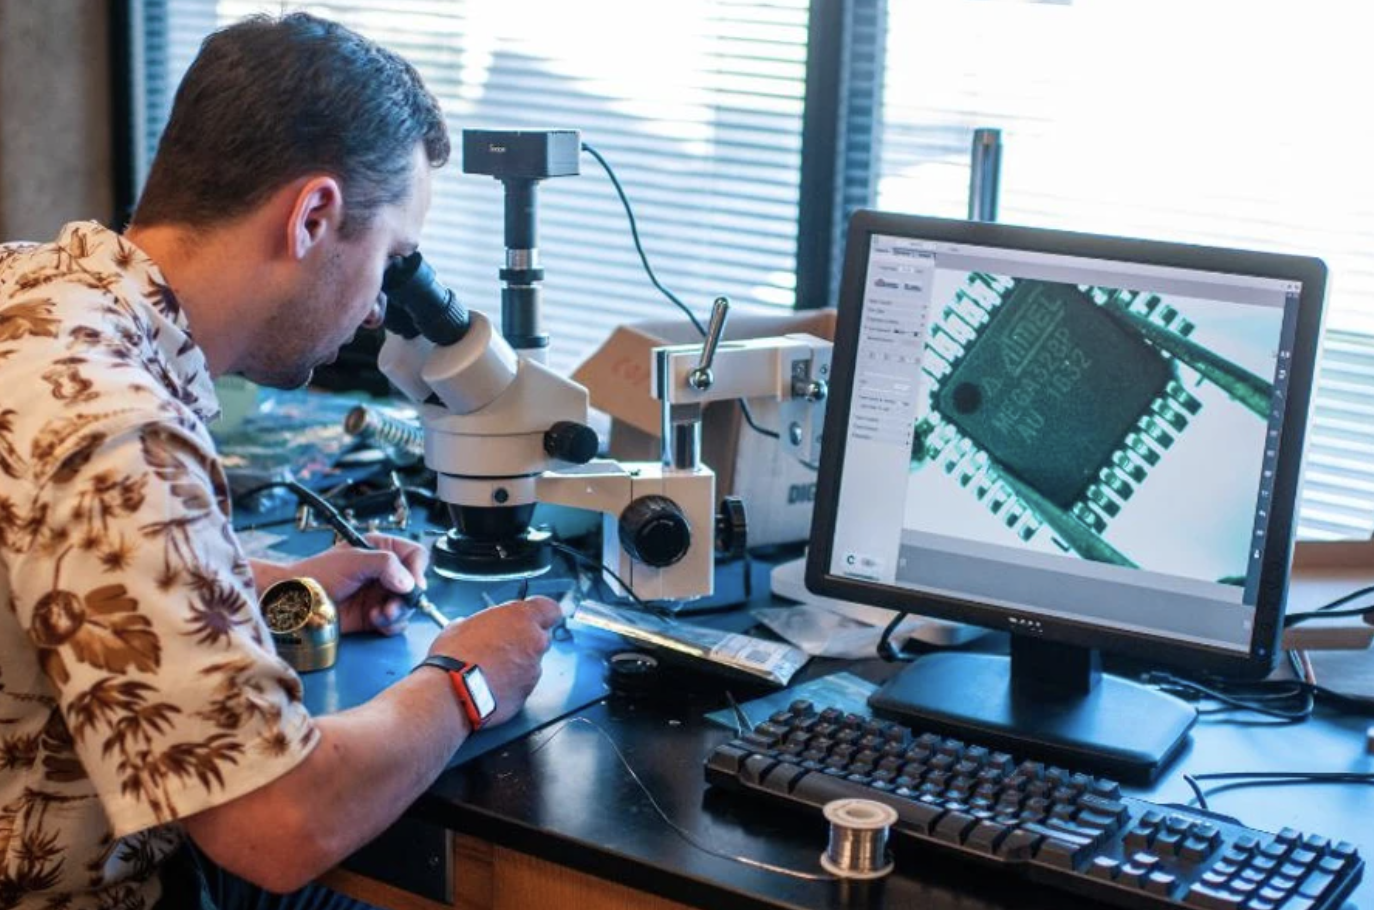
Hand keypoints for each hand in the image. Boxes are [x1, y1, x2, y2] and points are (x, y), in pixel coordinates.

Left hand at [283, 534, 428, 634]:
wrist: (294, 604)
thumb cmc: (314, 575)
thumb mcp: (353, 560)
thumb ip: (385, 564)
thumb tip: (408, 582)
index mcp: (381, 550)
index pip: (415, 556)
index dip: (417, 570)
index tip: (411, 584)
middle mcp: (384, 573)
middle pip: (415, 585)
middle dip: (406, 598)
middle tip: (392, 605)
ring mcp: (379, 595)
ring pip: (407, 606)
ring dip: (397, 613)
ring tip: (380, 614)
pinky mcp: (374, 616)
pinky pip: (396, 623)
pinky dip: (390, 625)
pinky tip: (374, 621)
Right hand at [428, 596, 561, 726]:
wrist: (452, 691)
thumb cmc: (455, 656)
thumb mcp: (461, 625)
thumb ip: (483, 623)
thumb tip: (478, 628)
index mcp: (521, 617)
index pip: (550, 609)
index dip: (542, 614)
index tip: (532, 617)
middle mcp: (534, 642)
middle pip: (541, 636)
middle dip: (526, 640)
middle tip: (503, 645)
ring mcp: (533, 669)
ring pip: (533, 663)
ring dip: (518, 664)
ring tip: (492, 669)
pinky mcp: (527, 693)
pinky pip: (523, 685)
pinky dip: (512, 685)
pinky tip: (491, 685)